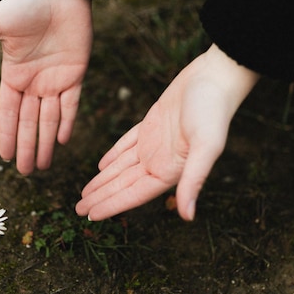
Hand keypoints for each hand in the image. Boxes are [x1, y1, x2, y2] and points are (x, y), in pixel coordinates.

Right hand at [0, 0, 91, 173]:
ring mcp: (55, 80)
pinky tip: (62, 141)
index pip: (7, 112)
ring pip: (49, 119)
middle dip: (26, 147)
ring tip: (43, 166)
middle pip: (28, 122)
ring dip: (45, 142)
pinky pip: (71, 105)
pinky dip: (67, 122)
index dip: (5, 134)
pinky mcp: (75, 75)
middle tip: (25, 173)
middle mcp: (33, 82)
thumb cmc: (24, 5)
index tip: (2, 157)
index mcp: (12, 75)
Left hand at [76, 44, 259, 220]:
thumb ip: (194, 181)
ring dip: (104, 180)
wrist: (216, 77)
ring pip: (122, 167)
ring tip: (85, 193)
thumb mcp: (206, 147)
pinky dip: (114, 155)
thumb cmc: (213, 112)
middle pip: (124, 184)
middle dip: (101, 197)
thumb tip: (188, 217)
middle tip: (78, 209)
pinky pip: (126, 145)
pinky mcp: (151, 125)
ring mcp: (155, 144)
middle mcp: (161, 161)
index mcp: (171, 170)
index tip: (90, 216)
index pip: (134, 194)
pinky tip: (102, 165)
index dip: (111, 205)